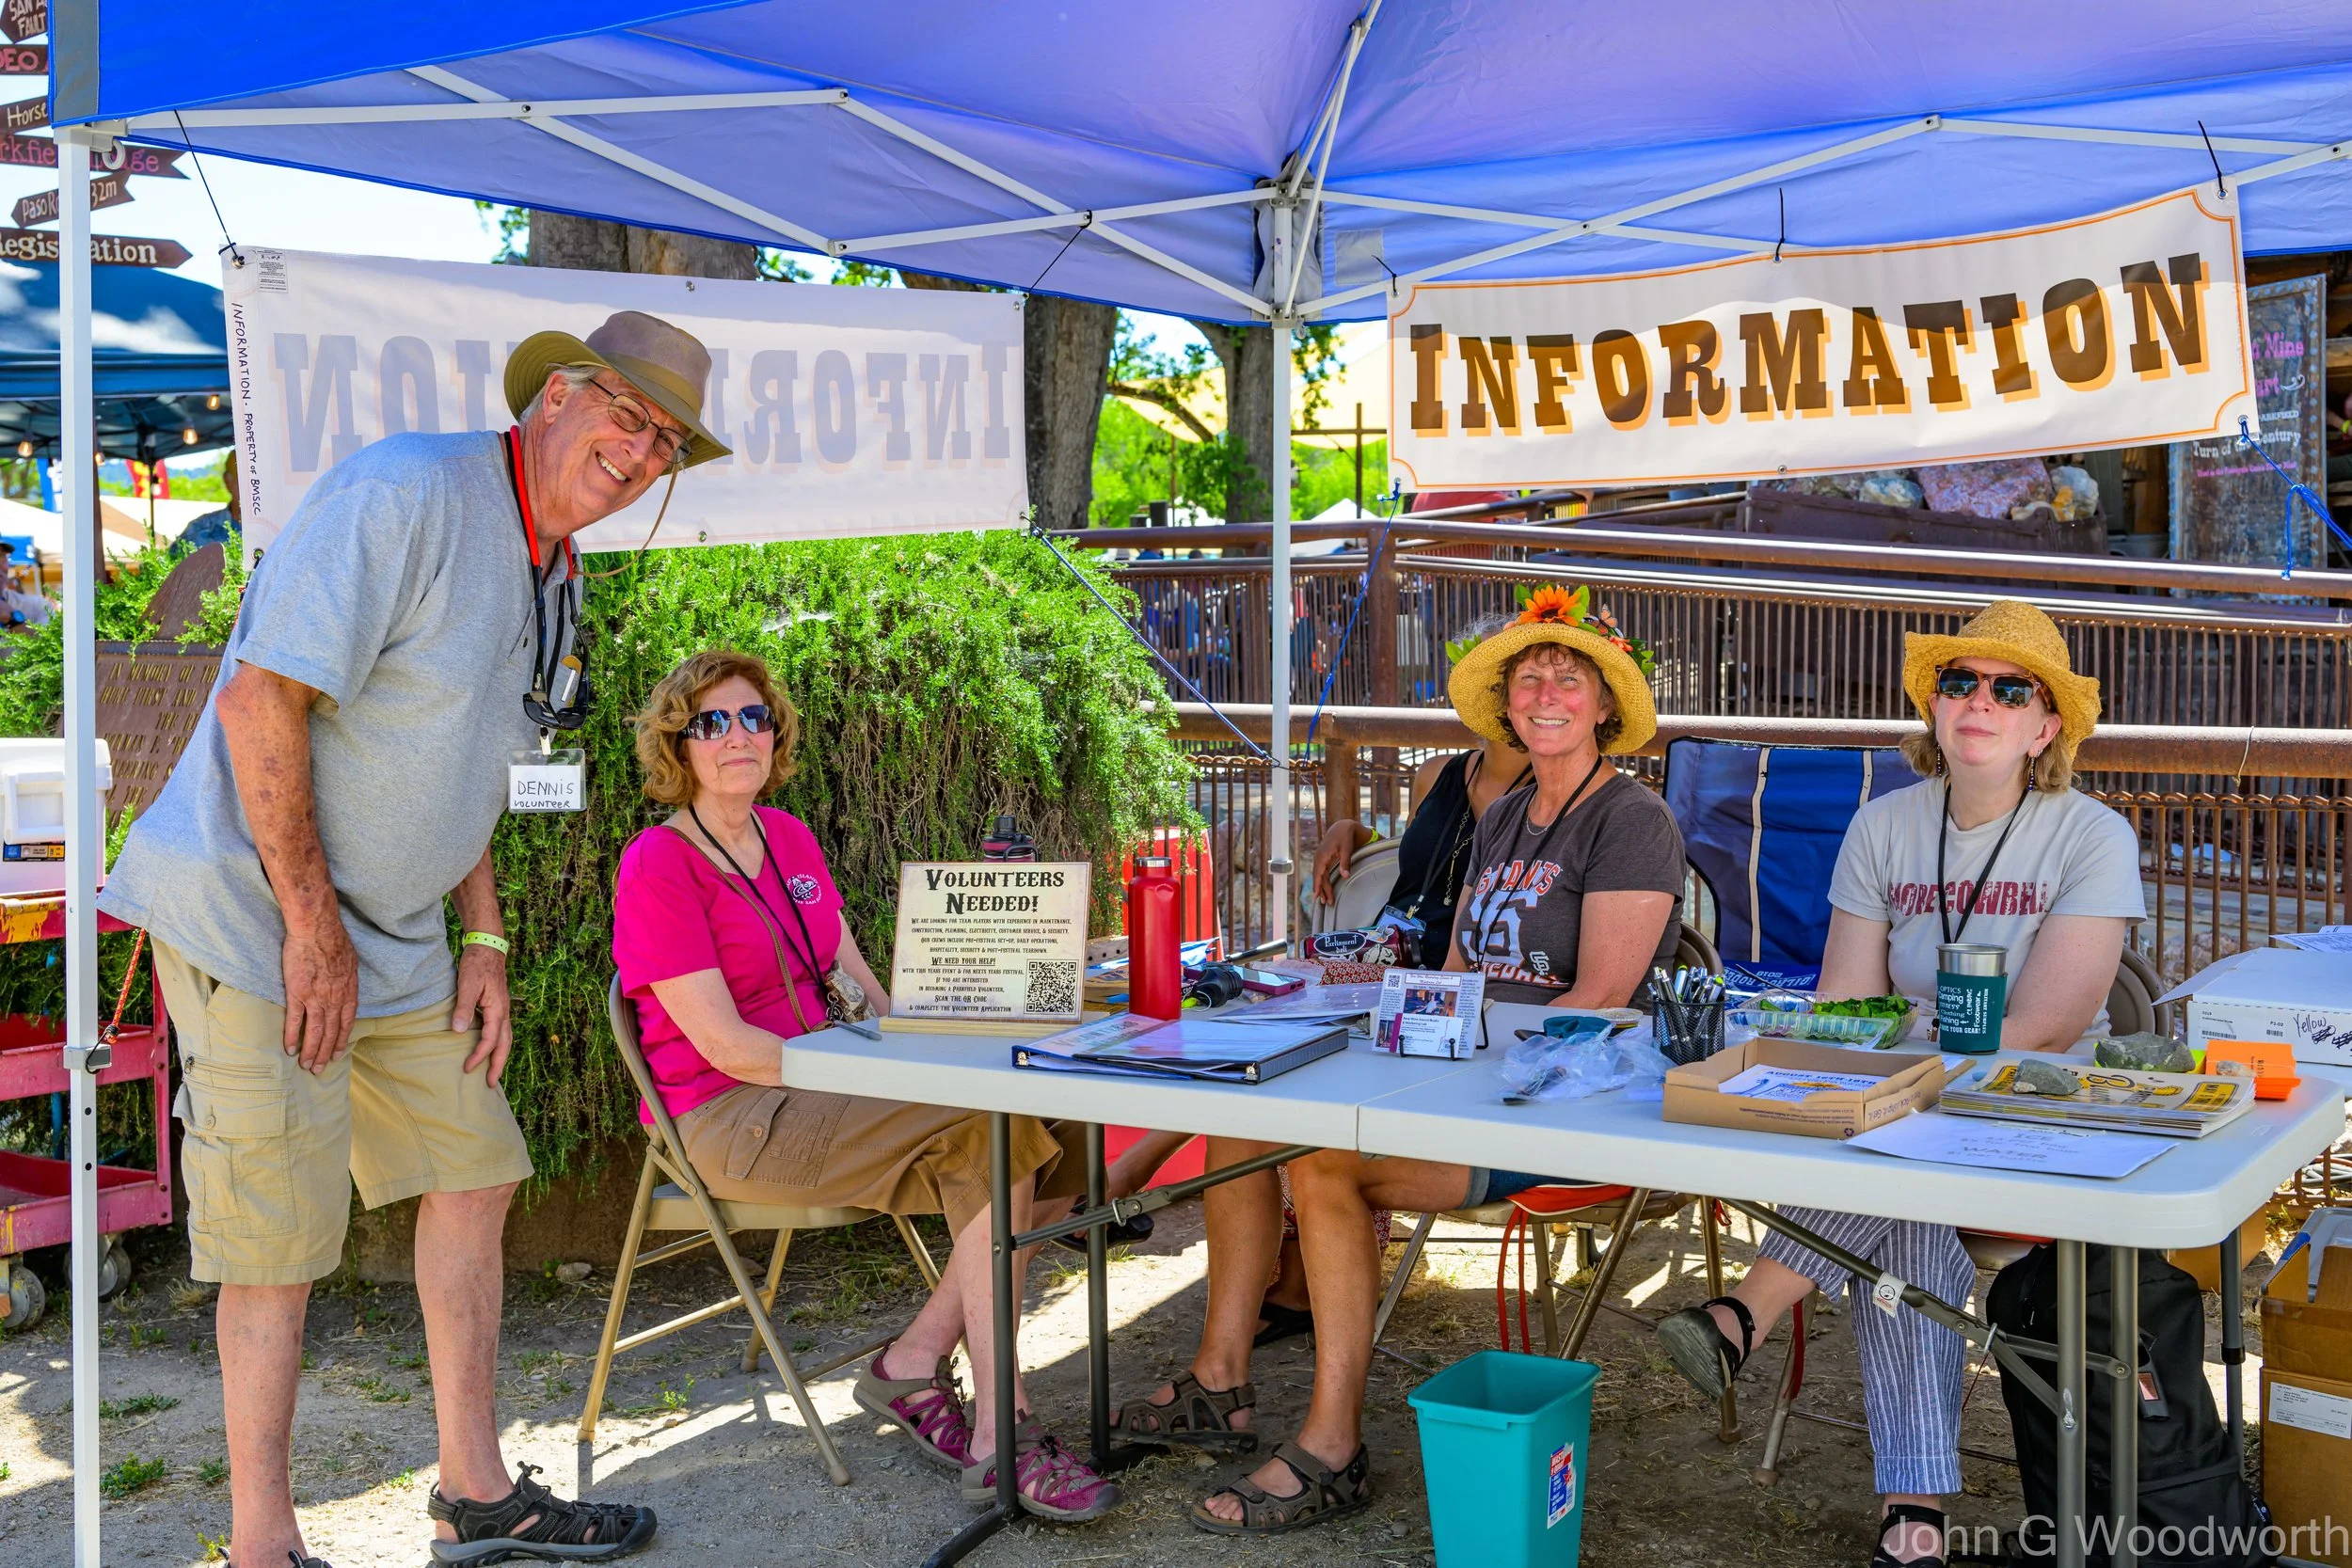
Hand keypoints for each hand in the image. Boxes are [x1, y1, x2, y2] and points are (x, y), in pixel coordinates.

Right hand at [281, 921, 358, 1072]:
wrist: (317, 929)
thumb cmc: (334, 940)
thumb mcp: (351, 962)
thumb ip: (348, 979)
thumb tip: (346, 986)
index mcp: (348, 992)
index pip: (346, 1023)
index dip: (342, 1040)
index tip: (338, 1054)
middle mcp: (335, 999)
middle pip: (331, 1032)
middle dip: (326, 1053)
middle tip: (320, 1070)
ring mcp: (316, 998)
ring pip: (315, 1032)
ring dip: (311, 1052)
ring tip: (307, 1066)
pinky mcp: (297, 993)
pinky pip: (295, 1020)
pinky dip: (292, 1037)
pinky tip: (290, 1049)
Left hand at [453, 943, 514, 1088]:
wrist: (488, 946)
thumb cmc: (477, 964)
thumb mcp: (468, 984)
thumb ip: (464, 1008)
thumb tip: (460, 1032)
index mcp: (498, 1009)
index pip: (490, 1040)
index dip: (479, 1056)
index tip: (467, 1068)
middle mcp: (504, 1012)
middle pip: (505, 1045)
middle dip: (498, 1065)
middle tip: (490, 1083)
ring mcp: (502, 1009)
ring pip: (506, 1039)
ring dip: (500, 1056)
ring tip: (493, 1071)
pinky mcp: (498, 1006)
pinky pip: (501, 1031)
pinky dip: (498, 1044)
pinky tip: (489, 1048)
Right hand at [1311, 821, 1367, 903]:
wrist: (1343, 826)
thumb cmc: (1345, 836)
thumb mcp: (1347, 848)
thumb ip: (1345, 862)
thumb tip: (1345, 876)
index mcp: (1322, 856)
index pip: (1318, 874)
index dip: (1318, 886)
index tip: (1317, 896)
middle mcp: (1318, 857)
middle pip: (1319, 877)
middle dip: (1322, 890)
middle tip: (1326, 903)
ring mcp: (1320, 858)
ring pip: (1320, 875)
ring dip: (1322, 887)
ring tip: (1325, 899)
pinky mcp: (1323, 858)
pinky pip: (1321, 872)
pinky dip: (1323, 880)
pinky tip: (1324, 887)